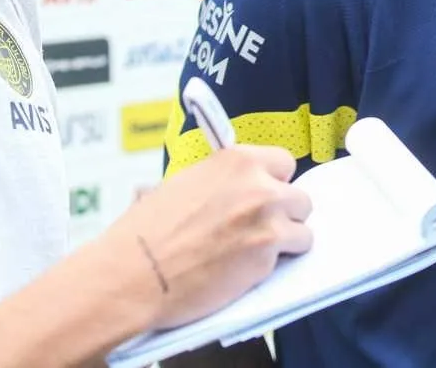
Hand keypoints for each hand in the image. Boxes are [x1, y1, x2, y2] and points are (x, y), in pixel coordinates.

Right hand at [101, 144, 313, 330]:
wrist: (133, 273)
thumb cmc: (146, 232)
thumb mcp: (182, 184)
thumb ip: (218, 182)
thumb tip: (225, 187)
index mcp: (237, 161)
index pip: (283, 163)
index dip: (274, 182)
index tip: (265, 195)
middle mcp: (259, 187)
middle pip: (300, 198)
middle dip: (284, 214)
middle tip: (259, 229)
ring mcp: (267, 223)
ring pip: (303, 231)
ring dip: (285, 242)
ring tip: (255, 253)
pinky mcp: (266, 259)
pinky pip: (289, 259)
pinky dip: (274, 267)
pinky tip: (247, 270)